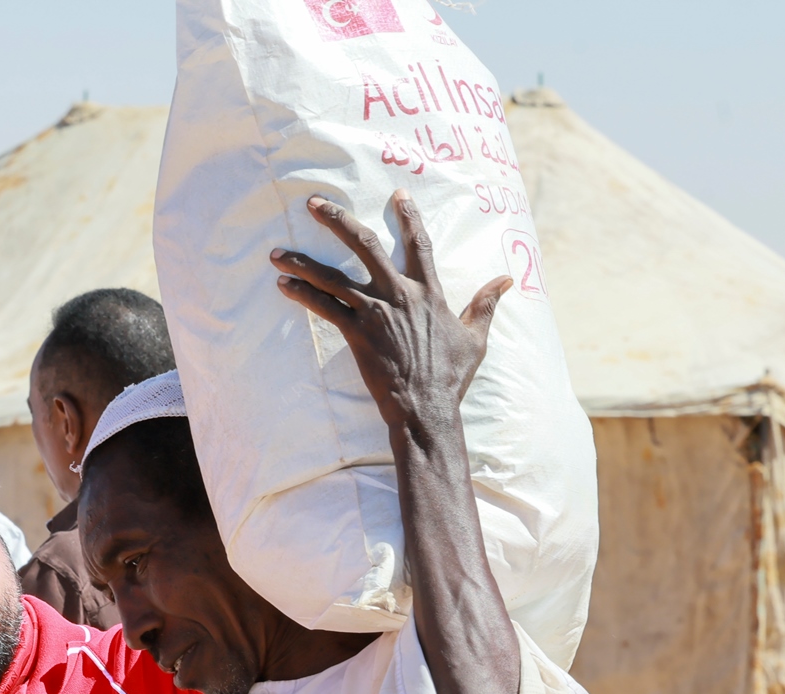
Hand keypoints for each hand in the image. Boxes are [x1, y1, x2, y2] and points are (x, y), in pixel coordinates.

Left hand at [271, 190, 508, 446]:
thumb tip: (507, 279)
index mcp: (429, 292)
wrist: (426, 407)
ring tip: (277, 252)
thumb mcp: (475, 338)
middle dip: (337, 221)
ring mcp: (376, 312)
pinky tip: (283, 284)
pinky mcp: (357, 333)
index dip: (409, 217)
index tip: (398, 195)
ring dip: (303, 262)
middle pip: (365, 245)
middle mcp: (399, 294)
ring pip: (334, 277)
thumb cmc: (450, 377)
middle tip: (314, 203)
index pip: (419, 244)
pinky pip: (325, 307)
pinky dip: (303, 295)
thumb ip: (486, 304)